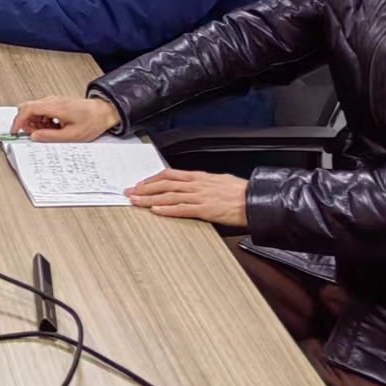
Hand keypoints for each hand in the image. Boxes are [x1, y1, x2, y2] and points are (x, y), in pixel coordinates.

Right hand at [13, 96, 120, 141]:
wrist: (104, 112)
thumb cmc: (92, 122)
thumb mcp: (72, 135)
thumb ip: (51, 136)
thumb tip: (35, 137)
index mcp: (55, 107)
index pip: (28, 109)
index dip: (18, 120)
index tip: (15, 131)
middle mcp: (52, 101)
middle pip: (27, 108)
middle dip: (26, 122)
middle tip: (34, 134)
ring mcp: (54, 101)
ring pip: (33, 109)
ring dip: (34, 122)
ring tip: (47, 132)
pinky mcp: (56, 103)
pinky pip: (41, 110)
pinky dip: (41, 120)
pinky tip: (52, 128)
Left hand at [126, 170, 248, 226]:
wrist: (255, 200)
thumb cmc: (241, 192)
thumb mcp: (219, 181)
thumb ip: (203, 184)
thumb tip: (193, 185)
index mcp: (199, 177)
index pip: (169, 174)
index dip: (152, 179)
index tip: (141, 183)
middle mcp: (196, 185)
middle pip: (164, 184)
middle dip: (144, 188)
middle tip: (130, 192)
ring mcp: (200, 197)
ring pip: (169, 196)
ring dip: (150, 199)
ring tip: (136, 202)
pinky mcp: (206, 210)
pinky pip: (182, 209)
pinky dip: (167, 210)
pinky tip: (156, 211)